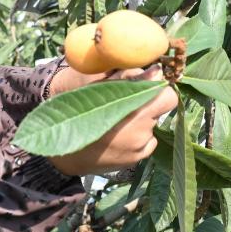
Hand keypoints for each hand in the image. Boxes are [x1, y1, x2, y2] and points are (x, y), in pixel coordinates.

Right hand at [47, 65, 177, 175]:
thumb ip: (130, 80)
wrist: (63, 153)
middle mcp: (141, 132)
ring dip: (141, 122)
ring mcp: (139, 149)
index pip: (167, 97)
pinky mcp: (136, 160)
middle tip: (130, 104)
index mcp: (134, 111)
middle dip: (149, 105)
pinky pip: (146, 143)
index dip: (158, 90)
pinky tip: (117, 138)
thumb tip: (156, 72)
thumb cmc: (77, 113)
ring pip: (151, 126)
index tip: (146, 87)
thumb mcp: (99, 90)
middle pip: (159, 111)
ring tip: (117, 123)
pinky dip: (137, 138)